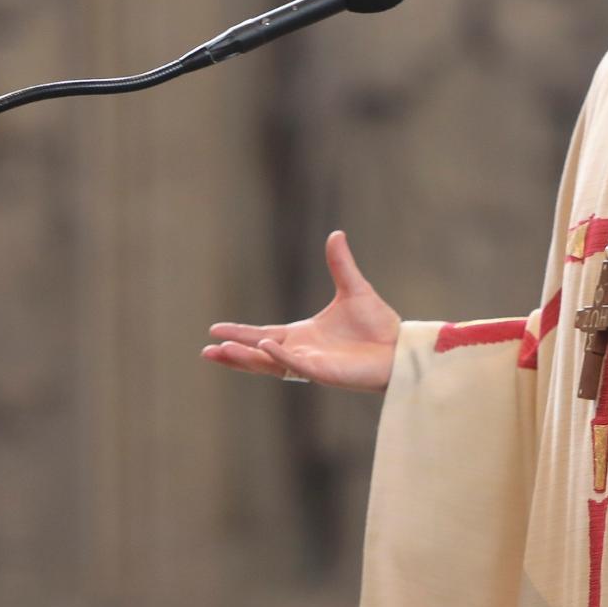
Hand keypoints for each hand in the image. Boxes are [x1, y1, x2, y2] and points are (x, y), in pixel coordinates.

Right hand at [203, 231, 401, 392]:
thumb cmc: (377, 325)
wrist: (400, 347)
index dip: (240, 334)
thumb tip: (336, 234)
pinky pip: (298, 366)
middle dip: (233, 353)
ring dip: (246, 358)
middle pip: (259, 355)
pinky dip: (280, 357)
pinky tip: (264, 347)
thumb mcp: (353, 289)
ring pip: (271, 364)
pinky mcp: (325, 373)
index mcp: (301, 336)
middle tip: (207, 350)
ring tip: (221, 352)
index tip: (215, 331)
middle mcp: (301, 353)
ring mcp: (311, 365)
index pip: (262, 336)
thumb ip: (340, 264)